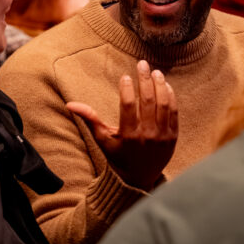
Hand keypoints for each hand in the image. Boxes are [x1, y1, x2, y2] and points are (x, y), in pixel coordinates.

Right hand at [67, 59, 177, 190]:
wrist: (138, 179)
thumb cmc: (117, 156)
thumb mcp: (102, 139)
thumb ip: (89, 119)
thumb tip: (70, 104)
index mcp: (128, 135)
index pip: (128, 106)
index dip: (127, 88)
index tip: (125, 76)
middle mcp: (147, 135)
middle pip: (148, 101)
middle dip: (145, 79)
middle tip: (142, 64)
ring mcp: (162, 136)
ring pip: (164, 104)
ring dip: (160, 85)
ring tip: (155, 72)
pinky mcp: (173, 137)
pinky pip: (174, 112)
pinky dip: (171, 97)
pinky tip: (165, 85)